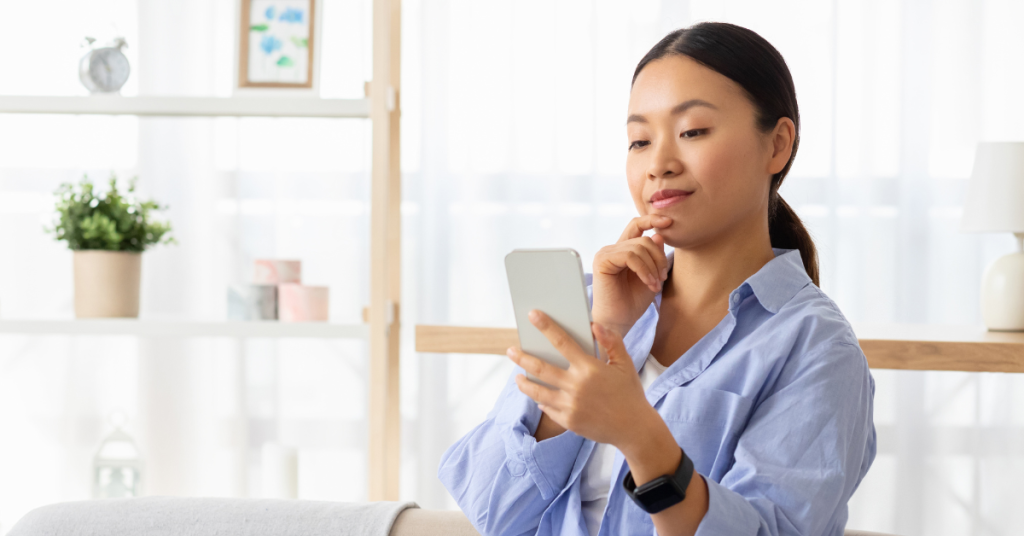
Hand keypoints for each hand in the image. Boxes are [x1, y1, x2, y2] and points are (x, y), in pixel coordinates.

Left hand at [507, 310, 659, 449]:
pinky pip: (547, 408)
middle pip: (540, 368)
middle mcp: (576, 386)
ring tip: (518, 376)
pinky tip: (537, 396)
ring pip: (537, 391)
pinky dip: (540, 400)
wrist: (634, 429)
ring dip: (523, 382)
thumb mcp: (624, 364)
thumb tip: (594, 325)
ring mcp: (570, 406)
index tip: (533, 315)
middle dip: (522, 357)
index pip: (562, 342)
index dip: (546, 326)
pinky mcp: (568, 421)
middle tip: (510, 350)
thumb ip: (611, 342)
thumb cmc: (629, 393)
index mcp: (589, 369)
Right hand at [591, 215, 670, 336]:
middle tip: (662, 278)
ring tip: (655, 284)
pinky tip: (649, 283)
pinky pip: (630, 256)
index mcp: (624, 249)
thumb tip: (658, 235)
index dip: (652, 219)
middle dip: (659, 258)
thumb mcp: (652, 276)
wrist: (618, 322)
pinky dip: (644, 269)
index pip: (637, 225)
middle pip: (644, 238)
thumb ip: (655, 256)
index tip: (670, 222)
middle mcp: (613, 249)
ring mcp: (606, 253)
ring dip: (653, 266)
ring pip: (639, 247)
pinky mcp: (602, 261)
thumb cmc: (633, 303)